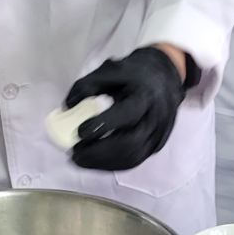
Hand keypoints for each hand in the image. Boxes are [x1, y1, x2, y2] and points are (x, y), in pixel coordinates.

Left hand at [64, 46, 185, 171]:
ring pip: (133, 158)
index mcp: (145, 96)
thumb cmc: (135, 73)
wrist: (165, 76)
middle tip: (74, 153)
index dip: (103, 125)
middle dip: (99, 152)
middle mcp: (155, 118)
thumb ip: (87, 85)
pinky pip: (135, 161)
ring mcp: (158, 135)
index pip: (127, 114)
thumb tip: (68, 107)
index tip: (79, 132)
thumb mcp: (110, 69)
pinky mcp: (156, 146)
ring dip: (103, 163)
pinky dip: (112, 165)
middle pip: (131, 144)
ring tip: (80, 159)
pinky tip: (95, 161)